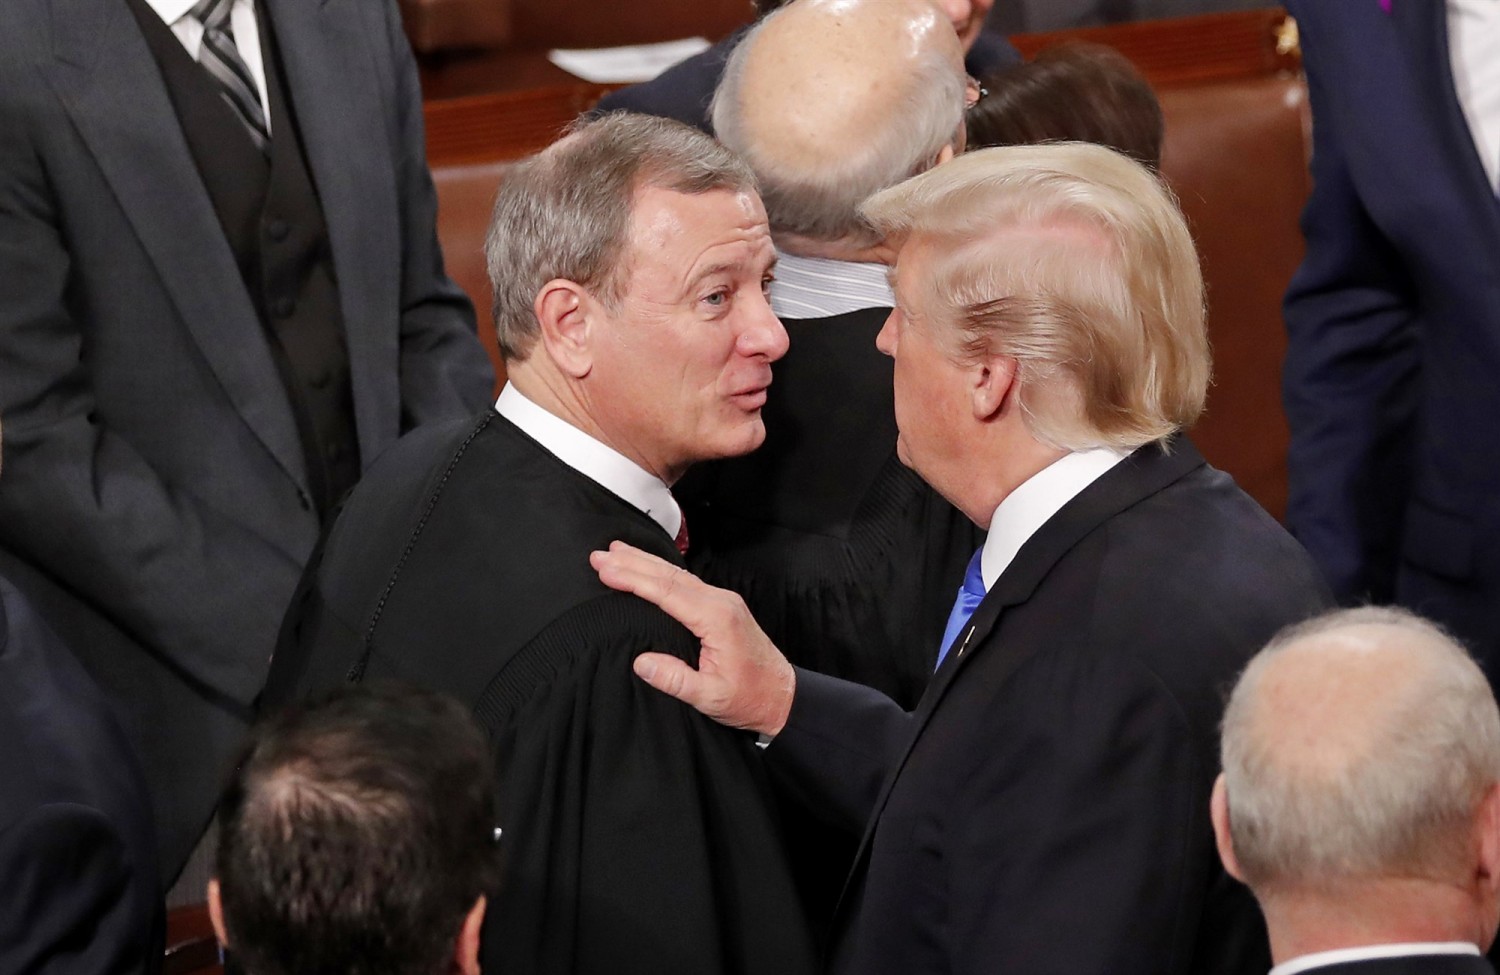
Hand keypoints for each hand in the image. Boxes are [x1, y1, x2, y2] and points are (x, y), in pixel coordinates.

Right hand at [590, 541, 795, 737]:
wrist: (782, 695)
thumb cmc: (750, 697)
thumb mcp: (711, 697)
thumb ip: (676, 680)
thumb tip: (641, 662)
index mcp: (716, 618)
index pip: (666, 591)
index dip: (633, 579)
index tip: (606, 570)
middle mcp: (720, 602)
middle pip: (669, 575)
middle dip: (632, 562)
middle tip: (599, 555)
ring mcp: (723, 601)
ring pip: (677, 575)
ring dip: (645, 563)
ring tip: (616, 552)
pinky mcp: (722, 607)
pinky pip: (686, 583)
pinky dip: (661, 573)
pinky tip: (648, 568)